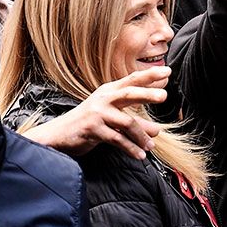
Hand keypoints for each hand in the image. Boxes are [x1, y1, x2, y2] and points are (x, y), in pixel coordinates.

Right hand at [23, 67, 169, 158]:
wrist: (59, 135)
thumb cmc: (88, 124)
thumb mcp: (112, 119)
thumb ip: (135, 122)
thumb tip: (157, 131)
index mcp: (109, 91)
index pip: (132, 80)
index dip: (149, 75)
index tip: (168, 71)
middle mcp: (103, 99)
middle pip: (129, 93)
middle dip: (147, 94)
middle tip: (164, 96)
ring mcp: (97, 113)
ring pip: (127, 122)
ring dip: (142, 136)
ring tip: (151, 146)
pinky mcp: (93, 129)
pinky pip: (117, 139)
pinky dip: (130, 148)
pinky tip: (139, 155)